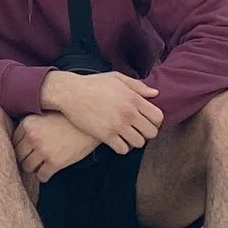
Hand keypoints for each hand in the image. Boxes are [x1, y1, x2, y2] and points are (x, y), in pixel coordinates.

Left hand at [13, 111, 101, 182]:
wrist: (90, 125)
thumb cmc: (69, 118)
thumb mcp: (45, 115)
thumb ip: (31, 124)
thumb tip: (19, 138)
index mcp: (27, 123)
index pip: (13, 141)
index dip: (19, 147)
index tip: (25, 151)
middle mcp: (32, 137)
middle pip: (18, 156)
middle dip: (24, 159)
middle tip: (31, 160)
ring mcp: (43, 150)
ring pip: (27, 167)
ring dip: (33, 168)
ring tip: (39, 166)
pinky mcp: (55, 162)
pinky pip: (41, 176)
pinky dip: (43, 176)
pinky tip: (47, 172)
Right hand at [42, 70, 161, 154]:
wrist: (70, 93)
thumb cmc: (93, 84)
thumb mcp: (116, 78)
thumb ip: (137, 86)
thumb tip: (154, 93)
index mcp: (133, 98)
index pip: (158, 117)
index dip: (155, 122)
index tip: (147, 121)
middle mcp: (128, 113)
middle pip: (151, 133)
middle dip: (146, 133)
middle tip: (137, 130)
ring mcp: (117, 125)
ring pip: (139, 143)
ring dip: (134, 141)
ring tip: (127, 136)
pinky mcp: (105, 135)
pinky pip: (123, 149)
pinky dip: (122, 147)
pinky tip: (117, 141)